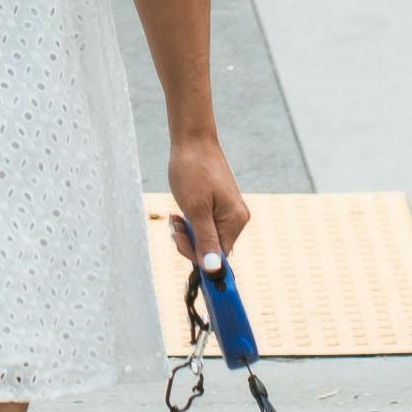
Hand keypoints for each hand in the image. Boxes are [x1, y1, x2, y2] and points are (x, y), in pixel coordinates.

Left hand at [166, 132, 249, 276]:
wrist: (192, 140)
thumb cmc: (192, 171)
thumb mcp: (195, 209)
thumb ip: (205, 241)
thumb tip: (214, 271)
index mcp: (236, 221)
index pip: (217, 257)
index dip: (195, 254)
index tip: (177, 239)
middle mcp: (237, 219)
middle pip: (212, 249)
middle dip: (188, 242)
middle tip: (174, 224)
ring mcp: (229, 213)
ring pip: (205, 238)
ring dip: (186, 232)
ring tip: (174, 216)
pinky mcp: (219, 207)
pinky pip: (205, 226)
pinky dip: (189, 223)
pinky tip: (178, 213)